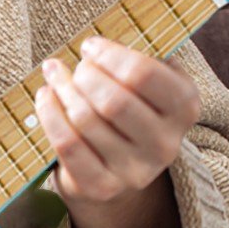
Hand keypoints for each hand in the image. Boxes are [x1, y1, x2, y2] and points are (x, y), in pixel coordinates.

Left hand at [36, 36, 193, 227]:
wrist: (117, 168)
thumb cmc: (127, 107)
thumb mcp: (145, 80)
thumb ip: (135, 55)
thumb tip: (98, 40)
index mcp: (184, 108)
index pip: (144, 75)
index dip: (109, 55)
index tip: (91, 46)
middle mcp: (167, 144)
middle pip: (113, 100)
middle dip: (84, 75)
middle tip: (74, 66)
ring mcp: (136, 171)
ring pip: (85, 119)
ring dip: (61, 89)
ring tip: (54, 75)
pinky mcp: (102, 187)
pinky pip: (67, 144)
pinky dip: (48, 114)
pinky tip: (44, 97)